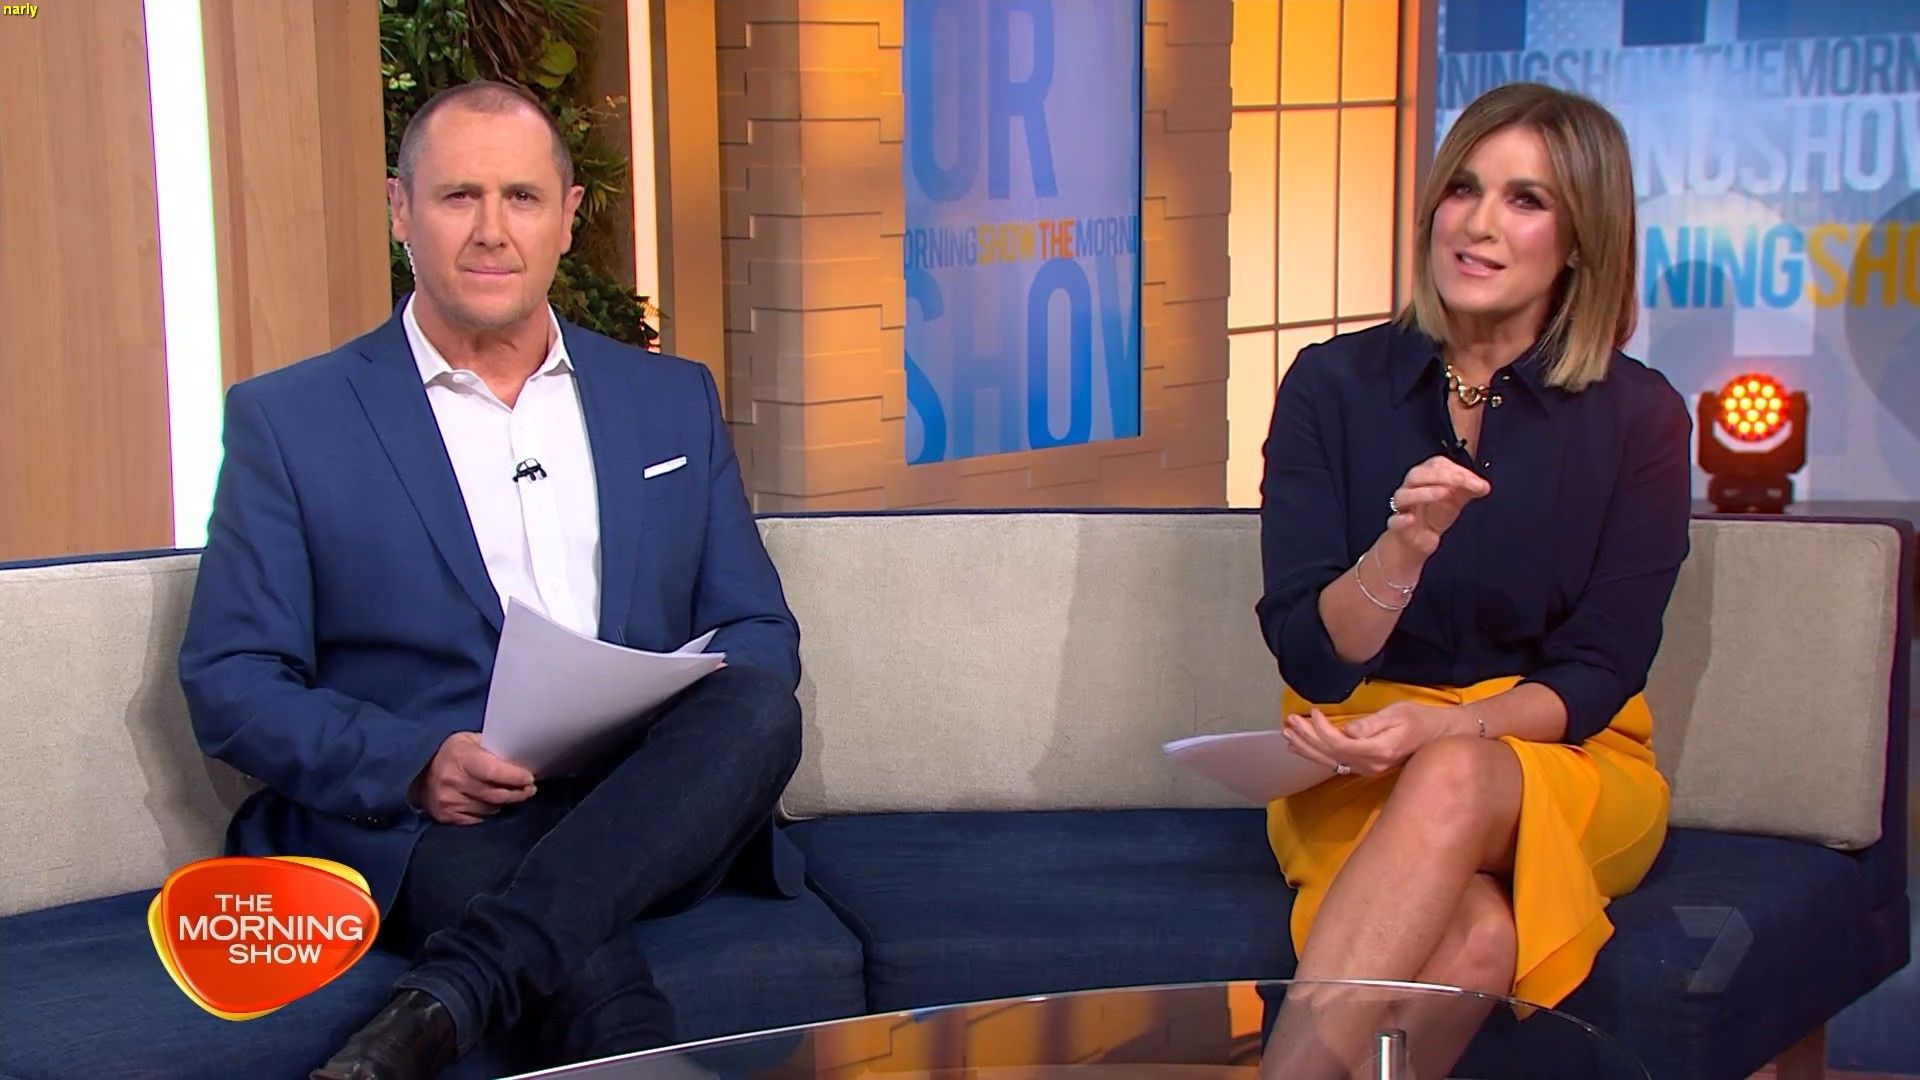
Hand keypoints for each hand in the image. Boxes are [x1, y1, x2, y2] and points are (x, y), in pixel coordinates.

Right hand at [411, 732, 535, 824]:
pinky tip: (491, 803)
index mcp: (460, 757)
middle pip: (495, 794)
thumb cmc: (451, 754)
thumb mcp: (469, 740)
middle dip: (518, 793)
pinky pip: (479, 819)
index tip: (529, 778)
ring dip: (504, 803)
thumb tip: (521, 756)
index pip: (493, 772)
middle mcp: (452, 780)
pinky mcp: (447, 816)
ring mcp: (448, 801)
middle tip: (529, 789)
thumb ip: (492, 747)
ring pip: (490, 808)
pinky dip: (489, 811)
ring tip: (511, 794)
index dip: (515, 777)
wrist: (418, 774)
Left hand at [1282, 702, 1466, 776]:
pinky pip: (1335, 762)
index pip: (1340, 743)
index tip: (1313, 712)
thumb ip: (1370, 724)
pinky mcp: (1365, 766)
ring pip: (1329, 760)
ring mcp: (1367, 768)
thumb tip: (1347, 730)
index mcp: (1378, 750)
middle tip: (1289, 721)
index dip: (1322, 729)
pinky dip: (1316, 754)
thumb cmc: (1419, 720)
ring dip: (1306, 747)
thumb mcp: (1397, 715)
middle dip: (1306, 738)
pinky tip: (1301, 748)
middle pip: (1329, 754)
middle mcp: (1370, 764)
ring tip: (1287, 734)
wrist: (1438, 736)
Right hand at [1385, 456, 1491, 558]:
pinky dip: (1401, 519)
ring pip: (1405, 494)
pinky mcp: (1397, 526)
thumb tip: (1484, 486)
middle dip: (1441, 476)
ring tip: (1445, 494)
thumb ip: (1469, 489)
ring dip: (1424, 492)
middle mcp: (1411, 488)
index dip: (1457, 470)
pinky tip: (1411, 519)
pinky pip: (1395, 520)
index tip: (1476, 481)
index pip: (1437, 465)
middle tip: (1462, 481)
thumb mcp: (1455, 499)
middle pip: (1418, 474)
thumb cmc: (1434, 514)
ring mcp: (1402, 507)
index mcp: (1425, 477)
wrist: (1419, 539)